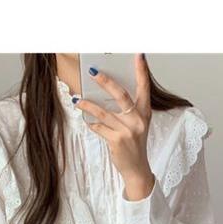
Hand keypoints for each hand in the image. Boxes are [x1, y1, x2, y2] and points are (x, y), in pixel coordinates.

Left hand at [76, 55, 153, 199]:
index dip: (141, 70)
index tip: (138, 54)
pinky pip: (99, 127)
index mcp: (145, 112)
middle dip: (106, 82)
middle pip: (121, 95)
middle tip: (94, 72)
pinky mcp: (117, 140)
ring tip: (78, 100)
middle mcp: (138, 119)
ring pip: (104, 112)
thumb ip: (127, 109)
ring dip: (88, 105)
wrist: (137, 169)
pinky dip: (92, 124)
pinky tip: (88, 121)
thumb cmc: (134, 143)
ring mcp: (128, 130)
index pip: (144, 87)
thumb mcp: (136, 124)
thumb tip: (106, 92)